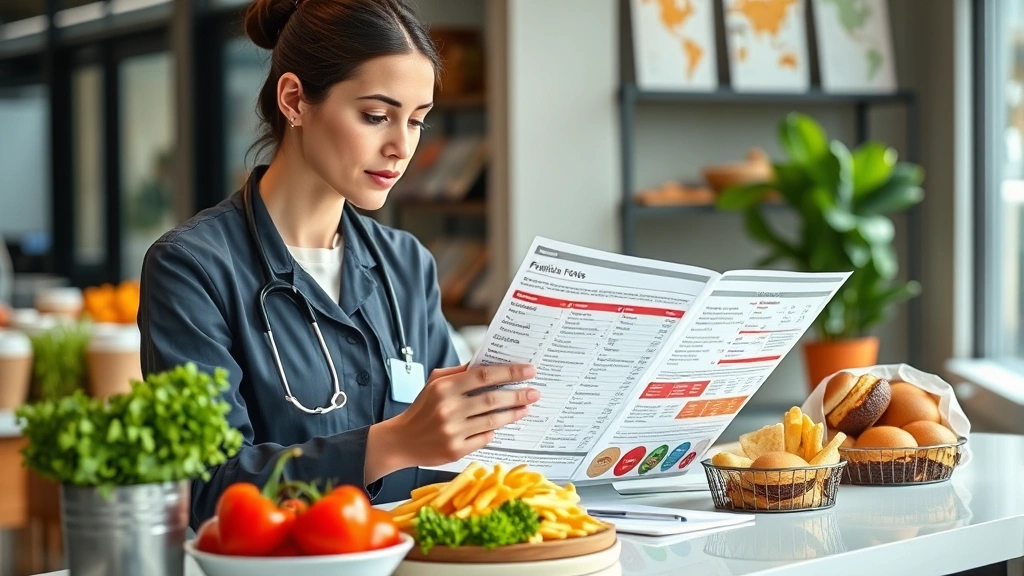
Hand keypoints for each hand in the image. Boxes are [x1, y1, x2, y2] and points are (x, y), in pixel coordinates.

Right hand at [365, 364, 538, 480]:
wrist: (401, 441)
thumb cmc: (422, 408)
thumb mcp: (435, 383)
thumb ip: (459, 372)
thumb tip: (488, 363)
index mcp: (444, 388)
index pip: (483, 376)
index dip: (509, 372)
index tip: (529, 370)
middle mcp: (448, 409)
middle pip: (492, 399)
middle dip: (518, 394)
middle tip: (535, 392)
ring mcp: (452, 431)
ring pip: (492, 421)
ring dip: (513, 414)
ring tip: (526, 407)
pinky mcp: (455, 450)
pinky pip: (484, 438)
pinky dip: (495, 431)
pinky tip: (503, 424)